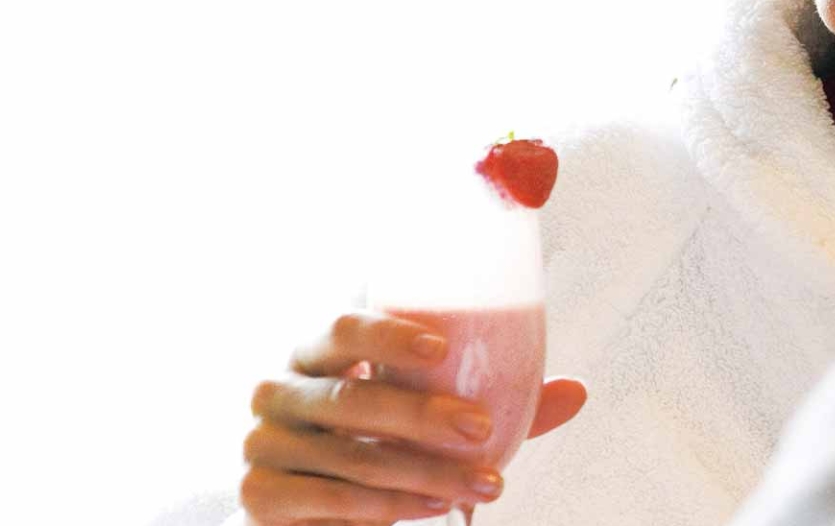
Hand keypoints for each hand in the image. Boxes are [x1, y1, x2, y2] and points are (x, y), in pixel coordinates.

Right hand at [240, 310, 587, 524]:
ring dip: (423, 473)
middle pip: (350, 397)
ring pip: (349, 456)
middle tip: (481, 429)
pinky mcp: (256, 494)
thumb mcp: (427, 416)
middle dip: (423, 415)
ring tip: (483, 483)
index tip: (441, 347)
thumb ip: (493, 401)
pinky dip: (382, 508)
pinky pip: (325, 500)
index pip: (340, 327)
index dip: (386, 334)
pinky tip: (428, 509)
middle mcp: (280, 387)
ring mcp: (261, 441)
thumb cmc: (376, 440)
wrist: (308, 507)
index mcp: (317, 351)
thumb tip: (577, 391)